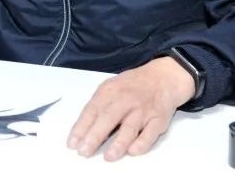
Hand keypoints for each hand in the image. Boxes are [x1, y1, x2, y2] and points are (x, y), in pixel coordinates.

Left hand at [67, 56, 195, 160]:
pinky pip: (150, 133)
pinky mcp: (158, 119)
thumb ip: (98, 106)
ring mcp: (142, 110)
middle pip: (108, 118)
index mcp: (110, 91)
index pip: (92, 110)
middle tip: (84, 151)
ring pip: (130, 127)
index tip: (73, 143)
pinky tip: (133, 151)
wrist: (162, 77)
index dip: (81, 127)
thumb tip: (84, 129)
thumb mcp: (111, 88)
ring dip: (119, 143)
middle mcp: (125, 100)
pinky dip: (142, 143)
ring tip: (109, 157)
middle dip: (95, 136)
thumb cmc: (131, 86)